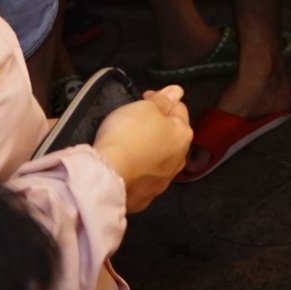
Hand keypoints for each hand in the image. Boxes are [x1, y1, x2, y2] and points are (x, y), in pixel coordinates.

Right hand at [93, 85, 192, 213]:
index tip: (146, 97)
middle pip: (169, 137)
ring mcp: (161, 182)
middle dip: (155, 126)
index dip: (162, 99)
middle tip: (135, 119)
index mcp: (183, 136)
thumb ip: (162, 99)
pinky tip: (124, 165)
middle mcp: (177, 161)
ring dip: (146, 150)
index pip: (178, 110)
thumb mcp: (145, 107)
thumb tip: (176, 92)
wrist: (107, 175)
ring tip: (127, 144)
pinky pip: (141, 179)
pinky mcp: (142, 198)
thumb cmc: (128, 137)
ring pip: (156, 160)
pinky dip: (135, 171)